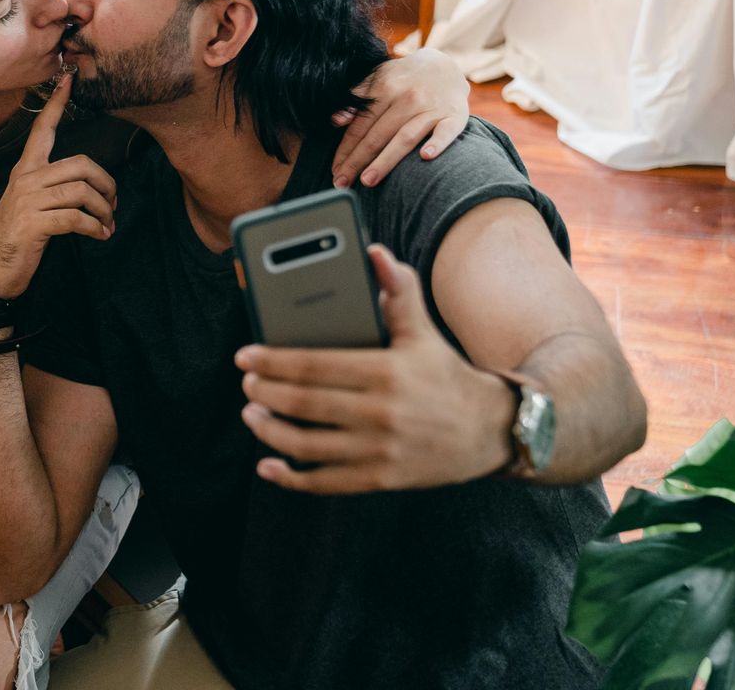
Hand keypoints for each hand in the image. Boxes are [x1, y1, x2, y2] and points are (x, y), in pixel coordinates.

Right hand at [0, 75, 115, 300]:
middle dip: (105, 184)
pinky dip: (94, 228)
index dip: (56, 105)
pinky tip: (99, 236)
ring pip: (81, 191)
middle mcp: (25, 179)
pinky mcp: (32, 223)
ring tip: (107, 225)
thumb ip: (53, 189)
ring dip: (103, 211)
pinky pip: (75, 218)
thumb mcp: (31, 205)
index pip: (42, 130)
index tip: (68, 80)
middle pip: (79, 164)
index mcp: (24, 170)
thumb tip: (91, 187)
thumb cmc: (17, 239)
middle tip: (113, 203)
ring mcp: (27, 200)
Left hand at [234, 245, 515, 493]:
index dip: (272, 362)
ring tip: (252, 415)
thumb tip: (374, 252)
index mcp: (385, 372)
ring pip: (306, 444)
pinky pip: (325, 482)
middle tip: (246, 384)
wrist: (489, 431)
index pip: (313, 366)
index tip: (245, 357)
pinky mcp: (381, 479)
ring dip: (268, 431)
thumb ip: (397, 290)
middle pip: (303, 403)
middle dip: (264, 393)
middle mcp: (381, 413)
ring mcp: (379, 450)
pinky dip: (291, 477)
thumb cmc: (444, 374)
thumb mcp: (422, 331)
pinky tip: (269, 465)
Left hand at [331, 48, 470, 187]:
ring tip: (368, 181)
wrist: (444, 66)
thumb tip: (335, 120)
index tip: (334, 169)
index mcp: (385, 88)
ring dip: (386, 160)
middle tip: (342, 182)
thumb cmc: (403, 80)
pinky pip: (446, 132)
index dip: (345, 148)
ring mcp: (431, 107)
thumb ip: (357, 98)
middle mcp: (407, 98)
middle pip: (378, 135)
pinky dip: (437, 143)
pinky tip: (425, 157)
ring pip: (405, 137)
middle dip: (357, 161)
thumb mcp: (378, 79)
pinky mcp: (454, 116)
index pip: (360, 125)